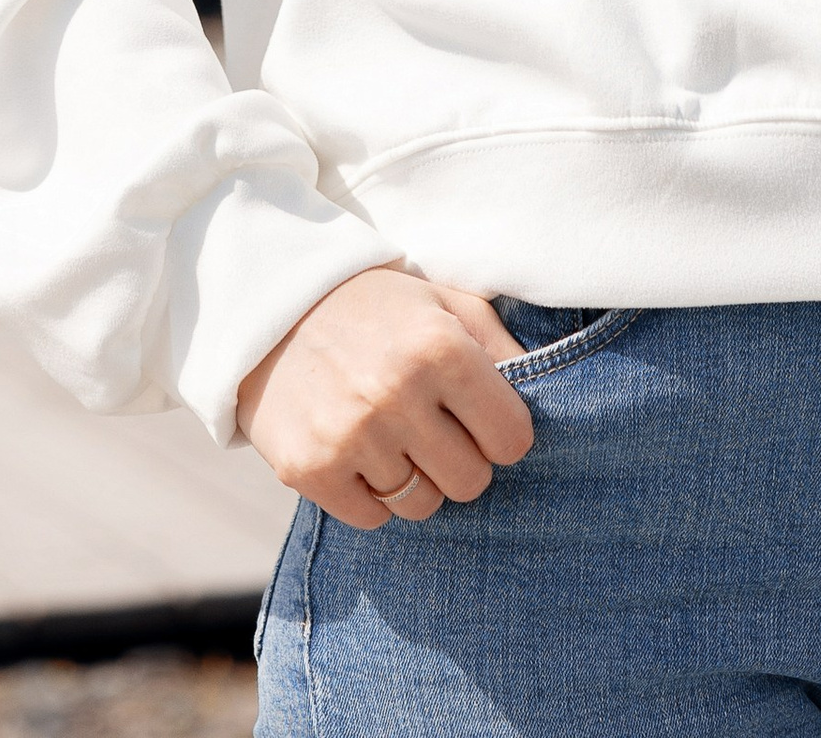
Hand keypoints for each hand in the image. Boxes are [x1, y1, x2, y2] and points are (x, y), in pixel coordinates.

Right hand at [237, 265, 532, 527]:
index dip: (501, 434)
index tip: (480, 420)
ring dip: (414, 479)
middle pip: (470, 482)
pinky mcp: (310, 469)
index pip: (512, 439)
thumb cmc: (377, 307)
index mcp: (440, 349)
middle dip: (461, 461)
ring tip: (392, 435)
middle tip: (434, 430)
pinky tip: (359, 452)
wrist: (271, 308)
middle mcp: (397, 394)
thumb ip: (500, 343)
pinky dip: (372, 496)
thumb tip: (549, 387)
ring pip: (422, 506)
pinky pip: (372, 520)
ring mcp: (351, 436)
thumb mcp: (445, 302)